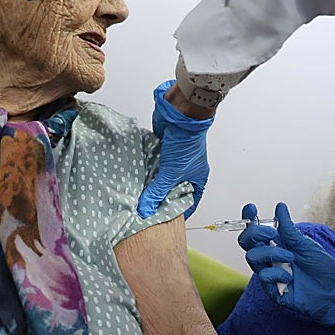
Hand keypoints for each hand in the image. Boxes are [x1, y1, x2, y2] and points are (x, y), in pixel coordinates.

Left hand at [137, 79, 213, 218]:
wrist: (180, 115)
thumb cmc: (186, 142)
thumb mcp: (171, 173)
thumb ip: (157, 192)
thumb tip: (145, 209)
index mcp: (197, 177)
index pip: (190, 200)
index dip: (179, 210)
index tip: (167, 219)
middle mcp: (187, 168)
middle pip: (174, 189)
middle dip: (162, 197)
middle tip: (150, 208)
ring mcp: (175, 158)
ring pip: (162, 176)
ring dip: (153, 182)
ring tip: (141, 194)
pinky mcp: (163, 149)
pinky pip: (154, 163)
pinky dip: (147, 169)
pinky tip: (137, 176)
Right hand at [238, 202, 334, 326]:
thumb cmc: (324, 268)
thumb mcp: (306, 244)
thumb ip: (288, 228)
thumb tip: (279, 207)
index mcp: (278, 244)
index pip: (256, 230)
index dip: (249, 219)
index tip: (251, 208)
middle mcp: (271, 258)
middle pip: (246, 242)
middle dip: (255, 233)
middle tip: (272, 234)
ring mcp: (270, 273)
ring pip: (252, 257)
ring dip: (271, 253)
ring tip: (291, 257)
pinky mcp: (271, 289)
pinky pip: (263, 276)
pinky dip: (277, 273)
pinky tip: (290, 277)